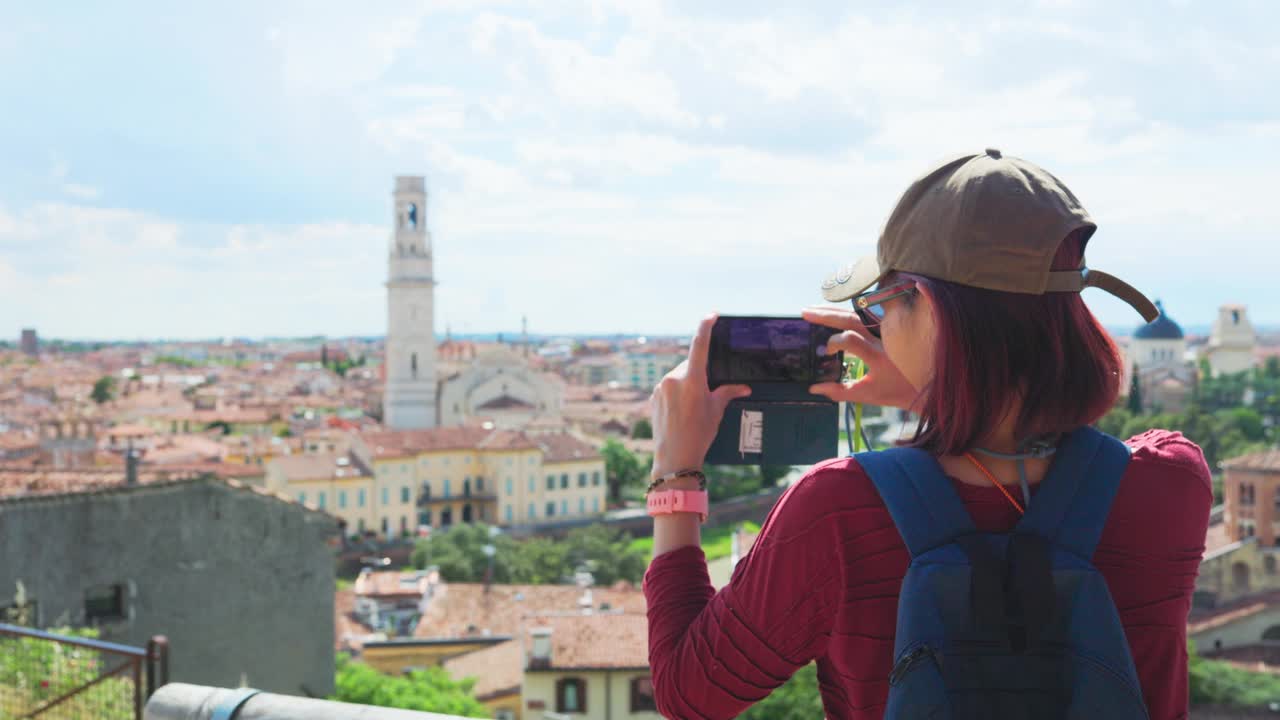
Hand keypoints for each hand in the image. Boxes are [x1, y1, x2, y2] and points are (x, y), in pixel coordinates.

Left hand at [650, 314, 751, 478]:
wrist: (674, 456)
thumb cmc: (699, 434)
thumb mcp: (716, 411)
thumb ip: (728, 393)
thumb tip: (743, 387)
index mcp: (692, 380)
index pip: (700, 345)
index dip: (706, 327)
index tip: (711, 315)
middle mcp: (673, 379)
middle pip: (690, 365)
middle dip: (699, 373)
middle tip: (707, 393)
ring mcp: (661, 387)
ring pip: (679, 376)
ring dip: (687, 383)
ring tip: (693, 408)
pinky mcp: (653, 396)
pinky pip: (668, 386)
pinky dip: (677, 392)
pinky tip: (682, 411)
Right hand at [802, 306, 918, 410]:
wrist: (925, 385)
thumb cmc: (894, 392)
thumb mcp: (866, 395)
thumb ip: (839, 391)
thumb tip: (813, 388)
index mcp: (878, 358)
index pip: (851, 340)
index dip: (834, 342)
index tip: (825, 352)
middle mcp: (883, 340)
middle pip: (852, 319)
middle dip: (826, 315)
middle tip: (805, 312)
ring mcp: (887, 330)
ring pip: (859, 312)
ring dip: (836, 310)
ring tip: (815, 310)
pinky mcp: (889, 326)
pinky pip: (869, 312)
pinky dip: (851, 310)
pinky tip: (835, 310)